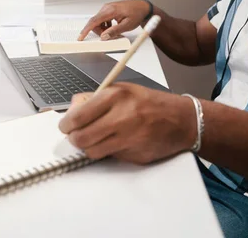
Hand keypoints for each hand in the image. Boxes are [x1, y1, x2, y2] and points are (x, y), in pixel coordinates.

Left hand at [58, 83, 196, 164]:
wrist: (182, 120)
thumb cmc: (150, 103)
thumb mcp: (122, 90)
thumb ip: (96, 99)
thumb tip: (72, 109)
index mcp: (115, 96)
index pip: (77, 116)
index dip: (66, 124)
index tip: (65, 126)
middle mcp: (121, 117)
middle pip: (81, 138)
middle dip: (75, 139)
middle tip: (77, 136)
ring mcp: (129, 138)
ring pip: (92, 151)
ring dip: (90, 148)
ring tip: (96, 139)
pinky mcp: (135, 155)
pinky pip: (111, 157)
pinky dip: (109, 152)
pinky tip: (118, 142)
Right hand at [77, 0, 150, 40]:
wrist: (142, 7)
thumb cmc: (137, 14)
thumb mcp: (127, 25)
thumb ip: (114, 31)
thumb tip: (104, 37)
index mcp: (110, 10)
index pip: (94, 21)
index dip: (86, 30)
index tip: (81, 37)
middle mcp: (107, 8)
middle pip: (95, 22)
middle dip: (99, 31)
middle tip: (109, 36)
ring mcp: (107, 8)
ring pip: (98, 22)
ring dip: (103, 29)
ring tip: (114, 31)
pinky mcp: (109, 10)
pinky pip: (102, 19)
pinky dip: (105, 26)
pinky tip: (113, 27)